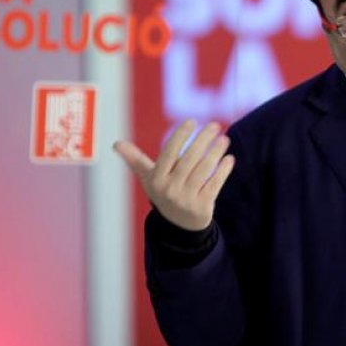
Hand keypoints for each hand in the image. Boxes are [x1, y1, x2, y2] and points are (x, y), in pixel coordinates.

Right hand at [113, 120, 234, 230]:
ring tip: (224, 139)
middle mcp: (170, 189)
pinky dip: (223, 171)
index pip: (169, 153)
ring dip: (215, 153)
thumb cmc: (163, 193)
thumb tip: (116, 144)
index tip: (191, 120)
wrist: (179, 225)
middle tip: (214, 125)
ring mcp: (186, 199)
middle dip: (202, 140)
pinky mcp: (202, 206)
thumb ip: (135, 160)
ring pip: (204, 171)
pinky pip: (214, 184)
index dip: (180, 136)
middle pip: (189, 159)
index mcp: (157, 179)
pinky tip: (229, 159)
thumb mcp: (148, 178)